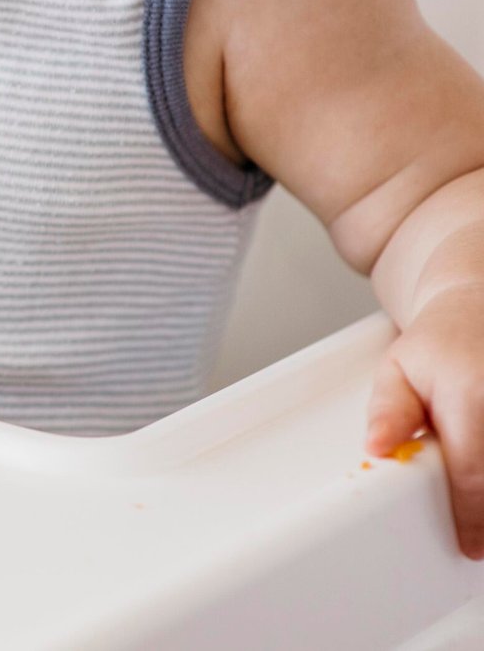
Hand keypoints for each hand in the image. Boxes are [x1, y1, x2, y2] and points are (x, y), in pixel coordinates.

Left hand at [366, 282, 483, 558]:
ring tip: (483, 520)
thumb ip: (389, 411)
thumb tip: (377, 449)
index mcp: (470, 394)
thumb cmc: (440, 343)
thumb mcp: (399, 369)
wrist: (479, 305)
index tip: (470, 545)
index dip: (471, 517)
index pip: (473, 473)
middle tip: (481, 543)